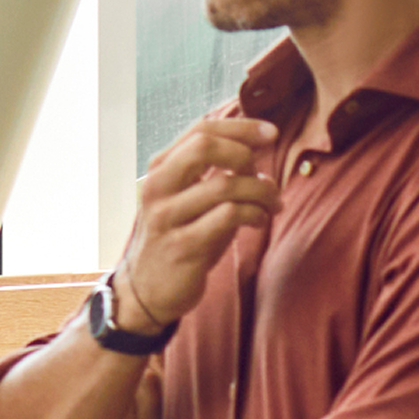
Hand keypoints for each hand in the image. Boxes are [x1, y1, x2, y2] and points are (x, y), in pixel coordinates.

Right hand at [113, 115, 281, 332]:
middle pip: (204, 146)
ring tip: (273, 203)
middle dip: (245, 153)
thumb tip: (256, 153)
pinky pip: (229, 216)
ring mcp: (167, 217)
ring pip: (224, 185)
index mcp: (160, 169)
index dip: (240, 127)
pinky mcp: (183, 246)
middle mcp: (158, 187)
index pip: (200, 130)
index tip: (270, 133)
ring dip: (260, 191)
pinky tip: (259, 220)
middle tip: (264, 172)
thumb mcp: (188, 200)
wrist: (145, 291)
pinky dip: (254, 214)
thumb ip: (213, 173)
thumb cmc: (177, 239)